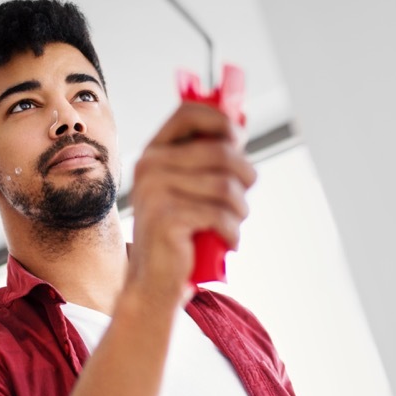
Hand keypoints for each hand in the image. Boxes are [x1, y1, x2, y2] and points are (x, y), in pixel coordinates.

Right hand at [126, 101, 255, 306]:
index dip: (222, 121)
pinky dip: (233, 232)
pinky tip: (227, 241)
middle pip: (221, 152)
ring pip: (226, 186)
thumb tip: (241, 121)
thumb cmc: (181, 233)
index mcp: (155, 152)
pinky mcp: (164, 216)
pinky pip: (220, 215)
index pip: (189, 113)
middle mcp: (149, 165)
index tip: (239, 142)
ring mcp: (154, 190)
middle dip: (245, 178)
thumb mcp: (192, 188)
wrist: (155, 281)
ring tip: (232, 224)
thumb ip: (209, 156)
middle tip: (241, 201)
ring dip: (240, 210)